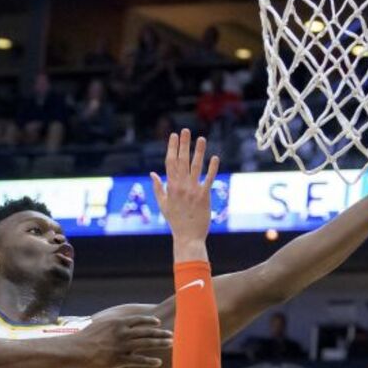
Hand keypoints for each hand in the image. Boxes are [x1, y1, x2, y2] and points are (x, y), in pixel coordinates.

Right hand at [65, 309, 172, 367]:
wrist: (75, 349)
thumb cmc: (85, 338)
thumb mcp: (99, 325)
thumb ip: (110, 324)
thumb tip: (113, 323)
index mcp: (117, 323)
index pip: (138, 320)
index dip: (150, 321)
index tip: (158, 322)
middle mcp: (122, 333)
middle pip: (146, 331)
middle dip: (160, 333)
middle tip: (172, 334)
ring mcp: (121, 346)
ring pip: (145, 344)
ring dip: (159, 343)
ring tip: (170, 344)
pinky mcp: (119, 359)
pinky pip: (138, 360)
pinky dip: (149, 360)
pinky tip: (158, 362)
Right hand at [152, 129, 217, 257]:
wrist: (187, 237)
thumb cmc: (175, 221)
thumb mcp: (163, 204)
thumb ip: (158, 187)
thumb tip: (152, 174)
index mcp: (170, 187)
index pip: (170, 162)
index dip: (172, 148)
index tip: (174, 135)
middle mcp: (181, 186)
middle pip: (181, 161)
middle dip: (183, 144)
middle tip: (185, 130)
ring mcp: (192, 191)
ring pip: (195, 167)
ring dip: (198, 152)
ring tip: (201, 138)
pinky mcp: (204, 197)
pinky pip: (208, 180)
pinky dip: (212, 169)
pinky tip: (215, 157)